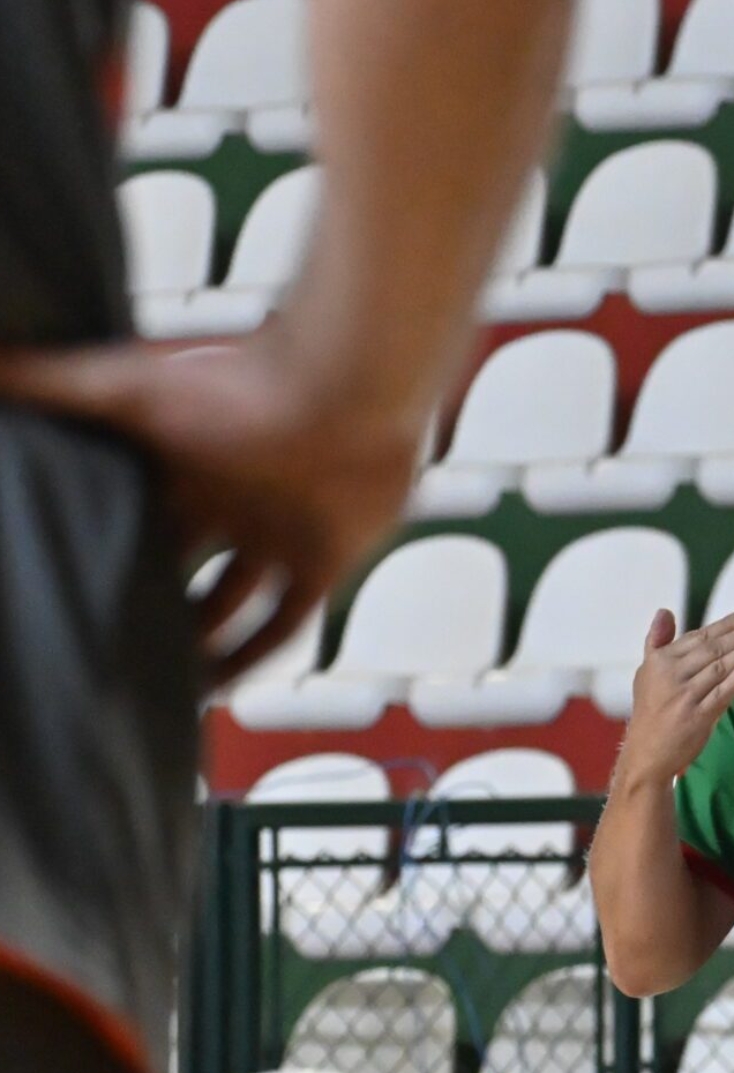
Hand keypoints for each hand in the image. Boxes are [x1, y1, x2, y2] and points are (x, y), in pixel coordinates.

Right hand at [0, 330, 424, 689]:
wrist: (344, 392)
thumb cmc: (237, 386)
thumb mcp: (126, 390)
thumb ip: (51, 384)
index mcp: (180, 463)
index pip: (126, 513)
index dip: (94, 545)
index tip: (54, 582)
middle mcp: (227, 500)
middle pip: (174, 562)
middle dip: (143, 599)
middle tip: (98, 644)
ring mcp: (276, 534)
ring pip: (227, 600)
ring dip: (195, 637)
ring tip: (149, 678)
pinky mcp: (322, 562)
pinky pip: (284, 624)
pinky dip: (252, 656)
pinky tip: (216, 689)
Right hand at [623, 607, 733, 782]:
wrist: (646, 752)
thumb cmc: (651, 709)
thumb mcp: (647, 672)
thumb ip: (658, 641)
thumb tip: (665, 611)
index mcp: (661, 661)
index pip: (699, 636)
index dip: (726, 624)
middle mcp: (672, 675)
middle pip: (713, 649)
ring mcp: (685, 696)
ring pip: (720, 668)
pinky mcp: (697, 717)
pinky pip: (720, 695)